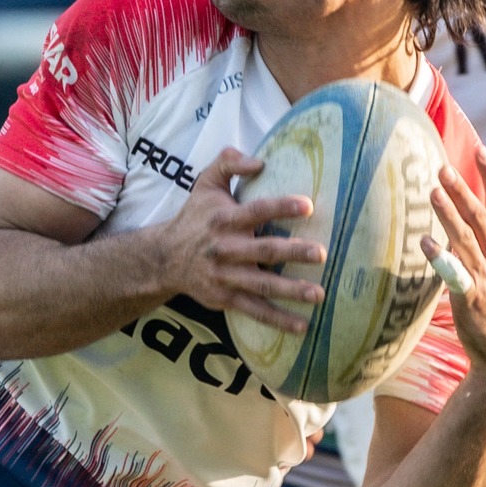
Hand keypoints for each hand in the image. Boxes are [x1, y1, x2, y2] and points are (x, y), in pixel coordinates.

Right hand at [158, 146, 325, 331]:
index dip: (280, 207)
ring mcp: (225, 277)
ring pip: (261, 285)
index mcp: (223, 220)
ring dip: (291, 291)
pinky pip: (254, 310)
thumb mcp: (205, 184)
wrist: (165, 258)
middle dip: (292, 252)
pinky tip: (303, 325)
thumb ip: (228, 163)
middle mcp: (224, 249)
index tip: (308, 205)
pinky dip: (278, 320)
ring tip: (319, 293)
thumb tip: (259, 161)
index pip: (255, 211)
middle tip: (320, 253)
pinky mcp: (225, 298)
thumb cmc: (195, 217)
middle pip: (262, 251)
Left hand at [426, 148, 485, 390]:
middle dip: (462, 190)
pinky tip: (426, 243)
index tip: (481, 151)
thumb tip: (468, 219)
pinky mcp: (472, 298)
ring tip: (433, 193)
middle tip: (443, 167)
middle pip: (480, 216)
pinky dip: (442, 258)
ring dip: (450, 215)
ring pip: (466, 239)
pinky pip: (455, 275)